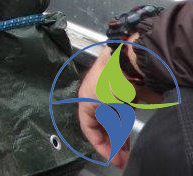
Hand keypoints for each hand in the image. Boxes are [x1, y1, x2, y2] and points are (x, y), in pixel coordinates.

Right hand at [78, 46, 128, 168]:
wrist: (127, 59)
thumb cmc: (110, 82)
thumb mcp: (102, 106)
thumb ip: (104, 124)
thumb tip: (111, 139)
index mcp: (86, 99)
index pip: (88, 128)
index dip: (99, 145)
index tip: (111, 158)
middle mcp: (96, 97)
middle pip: (101, 124)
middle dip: (110, 142)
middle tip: (121, 157)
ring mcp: (112, 94)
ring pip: (113, 119)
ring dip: (119, 134)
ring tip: (127, 148)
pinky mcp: (127, 91)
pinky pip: (124, 112)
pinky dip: (126, 123)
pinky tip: (130, 130)